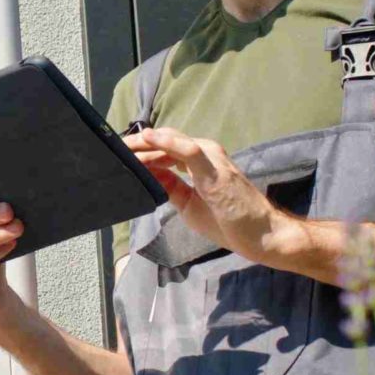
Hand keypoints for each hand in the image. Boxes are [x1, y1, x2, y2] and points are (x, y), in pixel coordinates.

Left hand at [123, 126, 319, 264]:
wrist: (261, 235)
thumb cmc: (230, 221)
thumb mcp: (189, 205)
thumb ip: (170, 188)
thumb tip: (148, 177)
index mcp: (200, 162)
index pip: (166, 148)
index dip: (141, 150)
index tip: (119, 154)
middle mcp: (207, 154)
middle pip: (166, 141)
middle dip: (138, 144)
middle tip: (112, 148)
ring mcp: (213, 159)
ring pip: (173, 141)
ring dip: (145, 143)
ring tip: (121, 146)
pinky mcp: (215, 170)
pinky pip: (189, 150)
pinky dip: (167, 142)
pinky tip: (148, 138)